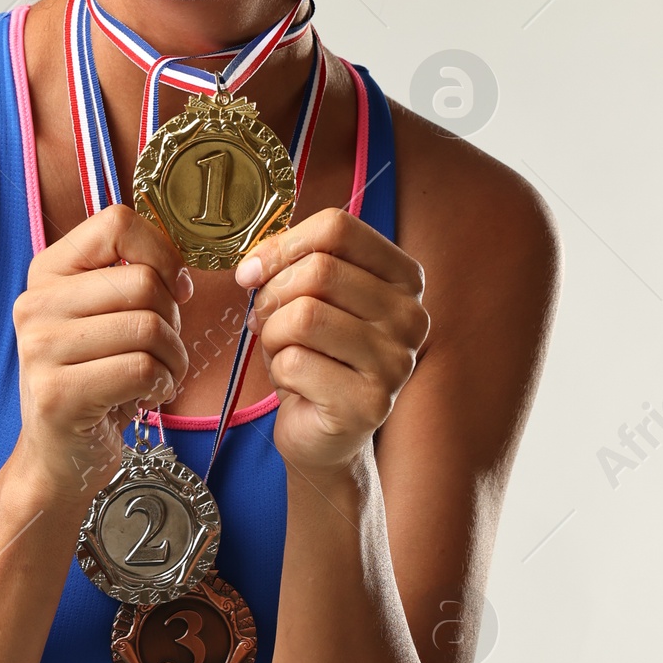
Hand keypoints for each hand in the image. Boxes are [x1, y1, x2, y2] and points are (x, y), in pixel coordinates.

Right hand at [13, 206, 191, 501]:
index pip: (115, 224)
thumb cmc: (96, 381)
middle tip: (163, 348)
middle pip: (141, 282)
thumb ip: (133, 282)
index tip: (173, 289)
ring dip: (173, 357)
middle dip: (173, 319)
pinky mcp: (57, 395)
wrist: (60, 456)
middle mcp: (34, 304)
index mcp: (47, 273)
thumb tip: (181, 274)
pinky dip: (162, 385)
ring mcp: (39, 350)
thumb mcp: (107, 319)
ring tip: (158, 375)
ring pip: (148, 327)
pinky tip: (147, 396)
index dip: (161, 253)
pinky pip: (141, 370)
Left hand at [235, 209, 427, 472]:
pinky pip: (295, 363)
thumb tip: (253, 266)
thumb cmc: (316, 358)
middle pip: (320, 270)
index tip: (252, 270)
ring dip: (273, 335)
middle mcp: (411, 316)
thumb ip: (293, 266)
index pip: (338, 228)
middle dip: (273, 295)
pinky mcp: (370, 403)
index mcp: (404, 279)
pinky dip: (278, 372)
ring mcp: (396, 362)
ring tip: (283, 352)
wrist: (325, 434)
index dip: (284, 244)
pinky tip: (297, 385)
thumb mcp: (309, 298)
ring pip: (304, 316)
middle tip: (264, 321)